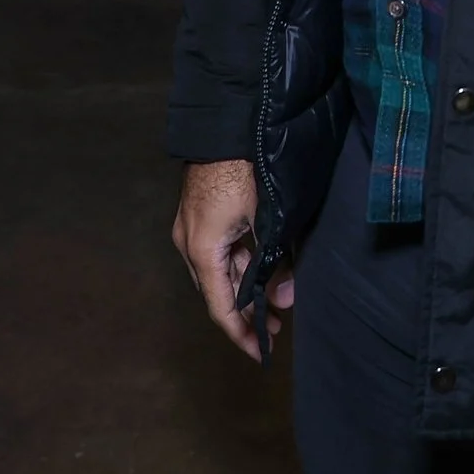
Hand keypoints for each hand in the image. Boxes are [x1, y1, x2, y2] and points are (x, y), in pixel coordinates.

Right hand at [172, 159, 291, 359]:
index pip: (219, 306)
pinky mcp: (201, 210)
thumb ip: (275, 261)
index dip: (240, 333)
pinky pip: (221, 249)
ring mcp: (192, 224)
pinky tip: (262, 267)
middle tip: (275, 328)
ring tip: (275, 299)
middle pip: (217, 289)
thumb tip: (284, 301)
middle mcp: (189, 241)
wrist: (228, 119)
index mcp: (201, 248)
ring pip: (220, 268)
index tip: (260, 353)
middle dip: (246, 311)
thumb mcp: (267, 217)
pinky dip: (241, 263)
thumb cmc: (248, 168)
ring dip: (245, 286)